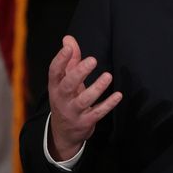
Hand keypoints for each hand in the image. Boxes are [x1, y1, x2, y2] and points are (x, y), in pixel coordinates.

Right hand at [48, 35, 121, 160]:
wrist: (63, 133)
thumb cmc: (67, 99)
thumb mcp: (65, 81)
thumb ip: (70, 60)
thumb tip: (68, 39)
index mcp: (55, 86)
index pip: (54, 72)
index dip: (60, 59)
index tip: (68, 48)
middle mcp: (62, 99)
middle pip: (68, 85)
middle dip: (79, 73)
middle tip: (93, 60)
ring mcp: (73, 112)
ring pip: (84, 100)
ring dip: (96, 88)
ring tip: (107, 76)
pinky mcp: (85, 122)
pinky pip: (97, 113)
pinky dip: (108, 104)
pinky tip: (118, 95)